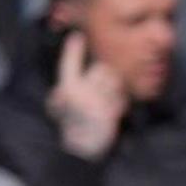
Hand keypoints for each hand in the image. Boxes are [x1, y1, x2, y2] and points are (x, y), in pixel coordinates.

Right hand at [48, 33, 127, 159]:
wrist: (81, 149)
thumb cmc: (73, 124)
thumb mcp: (63, 104)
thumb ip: (69, 86)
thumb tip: (76, 74)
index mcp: (66, 90)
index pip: (68, 64)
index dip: (73, 50)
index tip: (77, 37)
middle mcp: (79, 94)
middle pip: (102, 69)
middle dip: (106, 75)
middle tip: (105, 87)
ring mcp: (95, 103)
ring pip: (114, 81)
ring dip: (116, 88)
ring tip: (109, 100)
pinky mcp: (109, 113)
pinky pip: (122, 98)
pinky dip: (121, 103)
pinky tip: (114, 112)